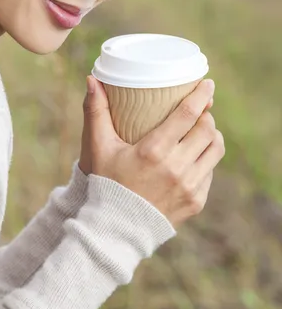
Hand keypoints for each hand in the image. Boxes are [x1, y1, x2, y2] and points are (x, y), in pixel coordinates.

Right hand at [79, 77, 224, 227]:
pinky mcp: (196, 201)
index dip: (201, 95)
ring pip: (215, 149)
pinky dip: (205, 159)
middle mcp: (176, 168)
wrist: (115, 228)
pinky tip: (195, 155)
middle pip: (207, 129)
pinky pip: (210, 171)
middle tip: (200, 109)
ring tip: (202, 130)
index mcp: (154, 151)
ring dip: (211, 135)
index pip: (188, 114)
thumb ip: (96, 111)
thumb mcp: (99, 146)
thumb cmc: (106, 182)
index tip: (207, 84)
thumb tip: (92, 80)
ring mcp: (189, 186)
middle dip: (206, 114)